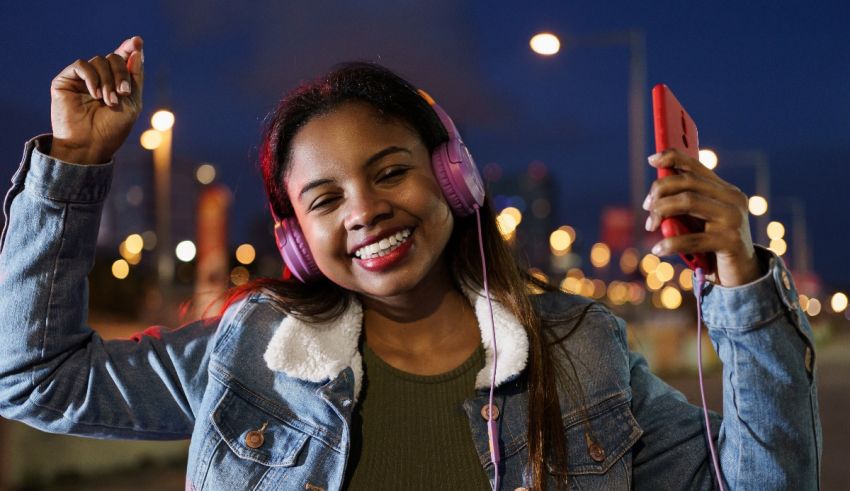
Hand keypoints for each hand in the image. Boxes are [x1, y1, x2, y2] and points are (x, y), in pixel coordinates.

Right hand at [49, 36, 143, 164]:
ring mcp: (82, 78)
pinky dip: (92, 78)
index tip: (138, 41)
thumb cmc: (112, 129)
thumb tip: (136, 50)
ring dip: (108, 80)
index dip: (130, 48)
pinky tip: (94, 94)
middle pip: (114, 57)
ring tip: (108, 101)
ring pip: (99, 60)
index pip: (123, 58)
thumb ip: (135, 77)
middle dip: (122, 74)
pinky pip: (81, 66)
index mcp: (116, 82)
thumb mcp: (132, 102)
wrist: (90, 145)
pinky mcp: (66, 80)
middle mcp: (99, 77)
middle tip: (122, 93)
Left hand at [643, 149, 761, 286]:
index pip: (696, 166)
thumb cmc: (713, 246)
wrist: (742, 275)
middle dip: (660, 191)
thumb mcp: (700, 221)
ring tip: (649, 225)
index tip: (651, 160)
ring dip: (661, 211)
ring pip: (688, 202)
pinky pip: (691, 238)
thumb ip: (684, 206)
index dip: (672, 157)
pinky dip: (669, 243)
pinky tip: (657, 250)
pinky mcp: (731, 242)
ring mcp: (733, 219)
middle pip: (687, 182)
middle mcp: (732, 199)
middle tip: (646, 207)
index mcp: (725, 190)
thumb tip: (654, 195)